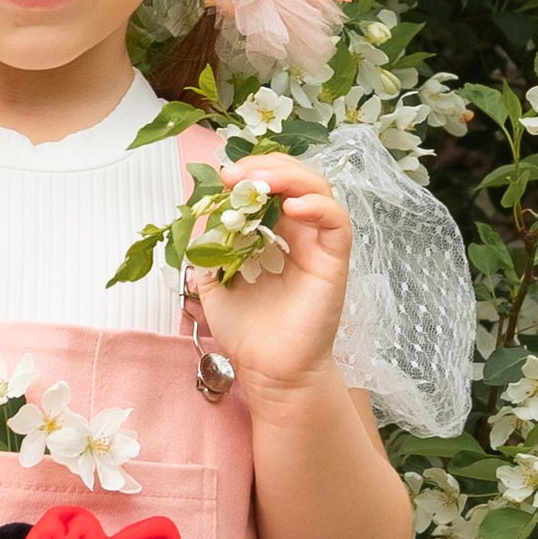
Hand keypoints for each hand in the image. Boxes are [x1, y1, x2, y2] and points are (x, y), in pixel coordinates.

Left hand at [190, 153, 349, 394]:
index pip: (270, 186)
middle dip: (265, 166)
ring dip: (290, 176)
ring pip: (319, 190)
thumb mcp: (212, 282)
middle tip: (235, 174)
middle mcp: (298, 234)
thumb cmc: (249, 333)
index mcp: (273, 234)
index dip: (249, 172)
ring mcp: (318, 245)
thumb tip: (199, 214)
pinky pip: (337, 223)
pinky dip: (319, 207)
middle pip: (295, 179)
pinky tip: (293, 208)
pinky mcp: (334, 261)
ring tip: (260, 182)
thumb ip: (206, 249)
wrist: (269, 371)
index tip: (221, 177)